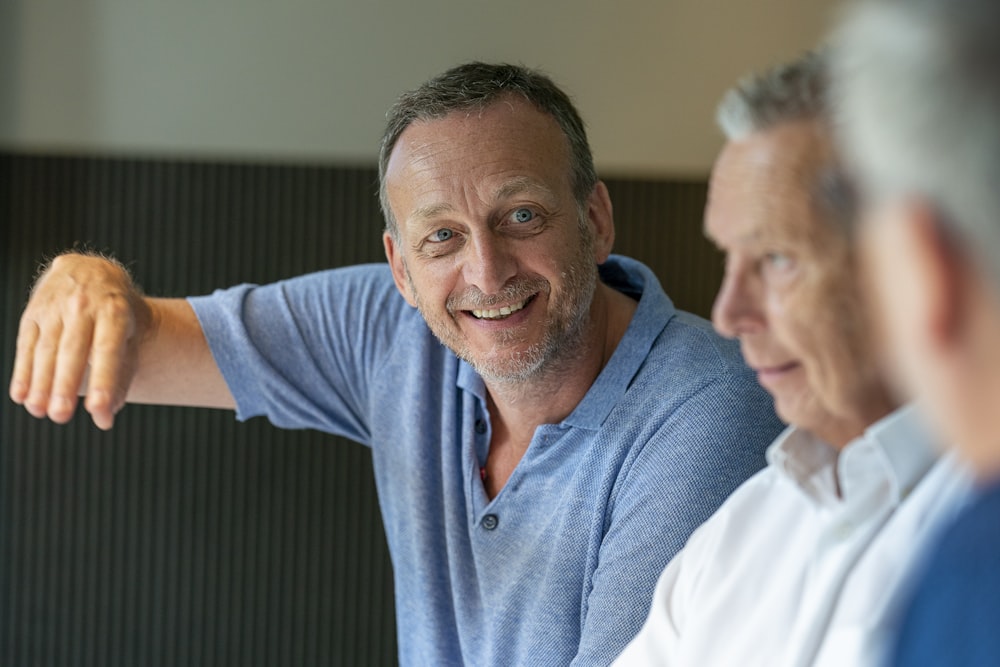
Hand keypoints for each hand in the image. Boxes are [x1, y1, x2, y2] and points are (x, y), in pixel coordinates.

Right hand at [9, 253, 151, 429]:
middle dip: (66, 384)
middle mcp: (84, 305)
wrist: (92, 270)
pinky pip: (26, 344)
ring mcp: (55, 306)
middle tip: (61, 416)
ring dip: (40, 383)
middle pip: (72, 349)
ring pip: (45, 348)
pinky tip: (20, 395)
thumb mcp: (130, 337)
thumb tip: (105, 417)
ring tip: (39, 411)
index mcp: (115, 310)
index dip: (103, 379)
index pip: (108, 349)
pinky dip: (23, 371)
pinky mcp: (33, 312)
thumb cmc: (117, 315)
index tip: (98, 409)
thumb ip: (121, 376)